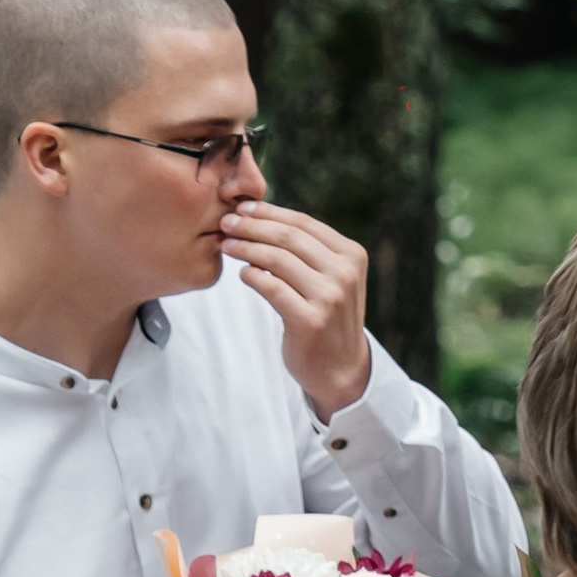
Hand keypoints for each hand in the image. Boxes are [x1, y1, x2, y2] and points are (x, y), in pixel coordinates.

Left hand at [217, 199, 369, 420]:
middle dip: (251, 226)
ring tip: (225, 245)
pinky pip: (272, 288)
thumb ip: (307, 251)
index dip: (269, 212)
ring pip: (277, 259)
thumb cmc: (326, 317)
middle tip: (225, 222)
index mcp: (352, 254)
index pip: (303, 223)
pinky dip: (252, 276)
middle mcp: (344, 272)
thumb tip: (260, 217)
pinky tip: (242, 274)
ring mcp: (329, 297)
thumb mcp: (330, 278)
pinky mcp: (310, 320)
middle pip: (288, 237)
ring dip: (246, 248)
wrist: (340, 368)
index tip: (241, 208)